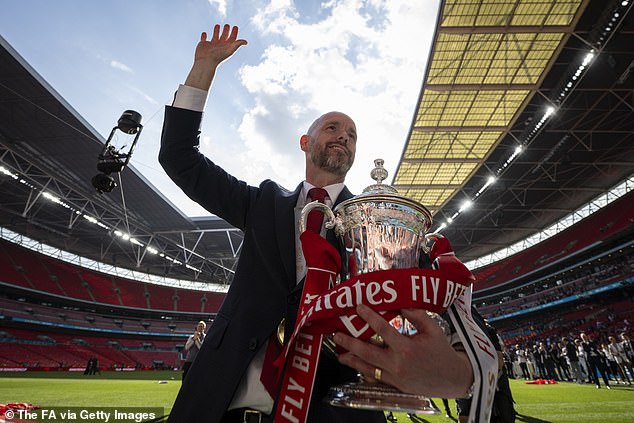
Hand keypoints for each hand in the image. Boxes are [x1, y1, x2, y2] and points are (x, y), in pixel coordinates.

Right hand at [185, 24, 246, 89]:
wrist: (206, 62)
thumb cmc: (218, 57)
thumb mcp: (230, 50)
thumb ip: (237, 45)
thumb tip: (246, 42)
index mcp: (226, 46)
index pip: (232, 39)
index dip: (234, 33)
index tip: (235, 27)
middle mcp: (219, 46)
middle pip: (224, 37)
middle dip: (226, 31)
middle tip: (227, 25)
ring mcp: (211, 45)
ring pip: (214, 36)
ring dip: (216, 31)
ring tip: (217, 25)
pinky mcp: (203, 45)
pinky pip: (203, 39)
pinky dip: (203, 36)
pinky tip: (204, 33)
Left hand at [334, 304, 472, 397]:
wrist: (452, 379)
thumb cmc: (442, 351)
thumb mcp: (433, 329)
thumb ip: (415, 315)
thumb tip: (400, 302)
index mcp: (407, 348)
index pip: (383, 329)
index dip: (369, 317)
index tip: (358, 307)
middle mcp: (398, 364)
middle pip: (367, 352)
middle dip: (350, 343)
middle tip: (337, 334)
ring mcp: (395, 377)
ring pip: (368, 368)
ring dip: (352, 360)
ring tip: (340, 354)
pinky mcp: (395, 385)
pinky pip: (375, 378)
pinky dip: (364, 371)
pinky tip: (356, 365)